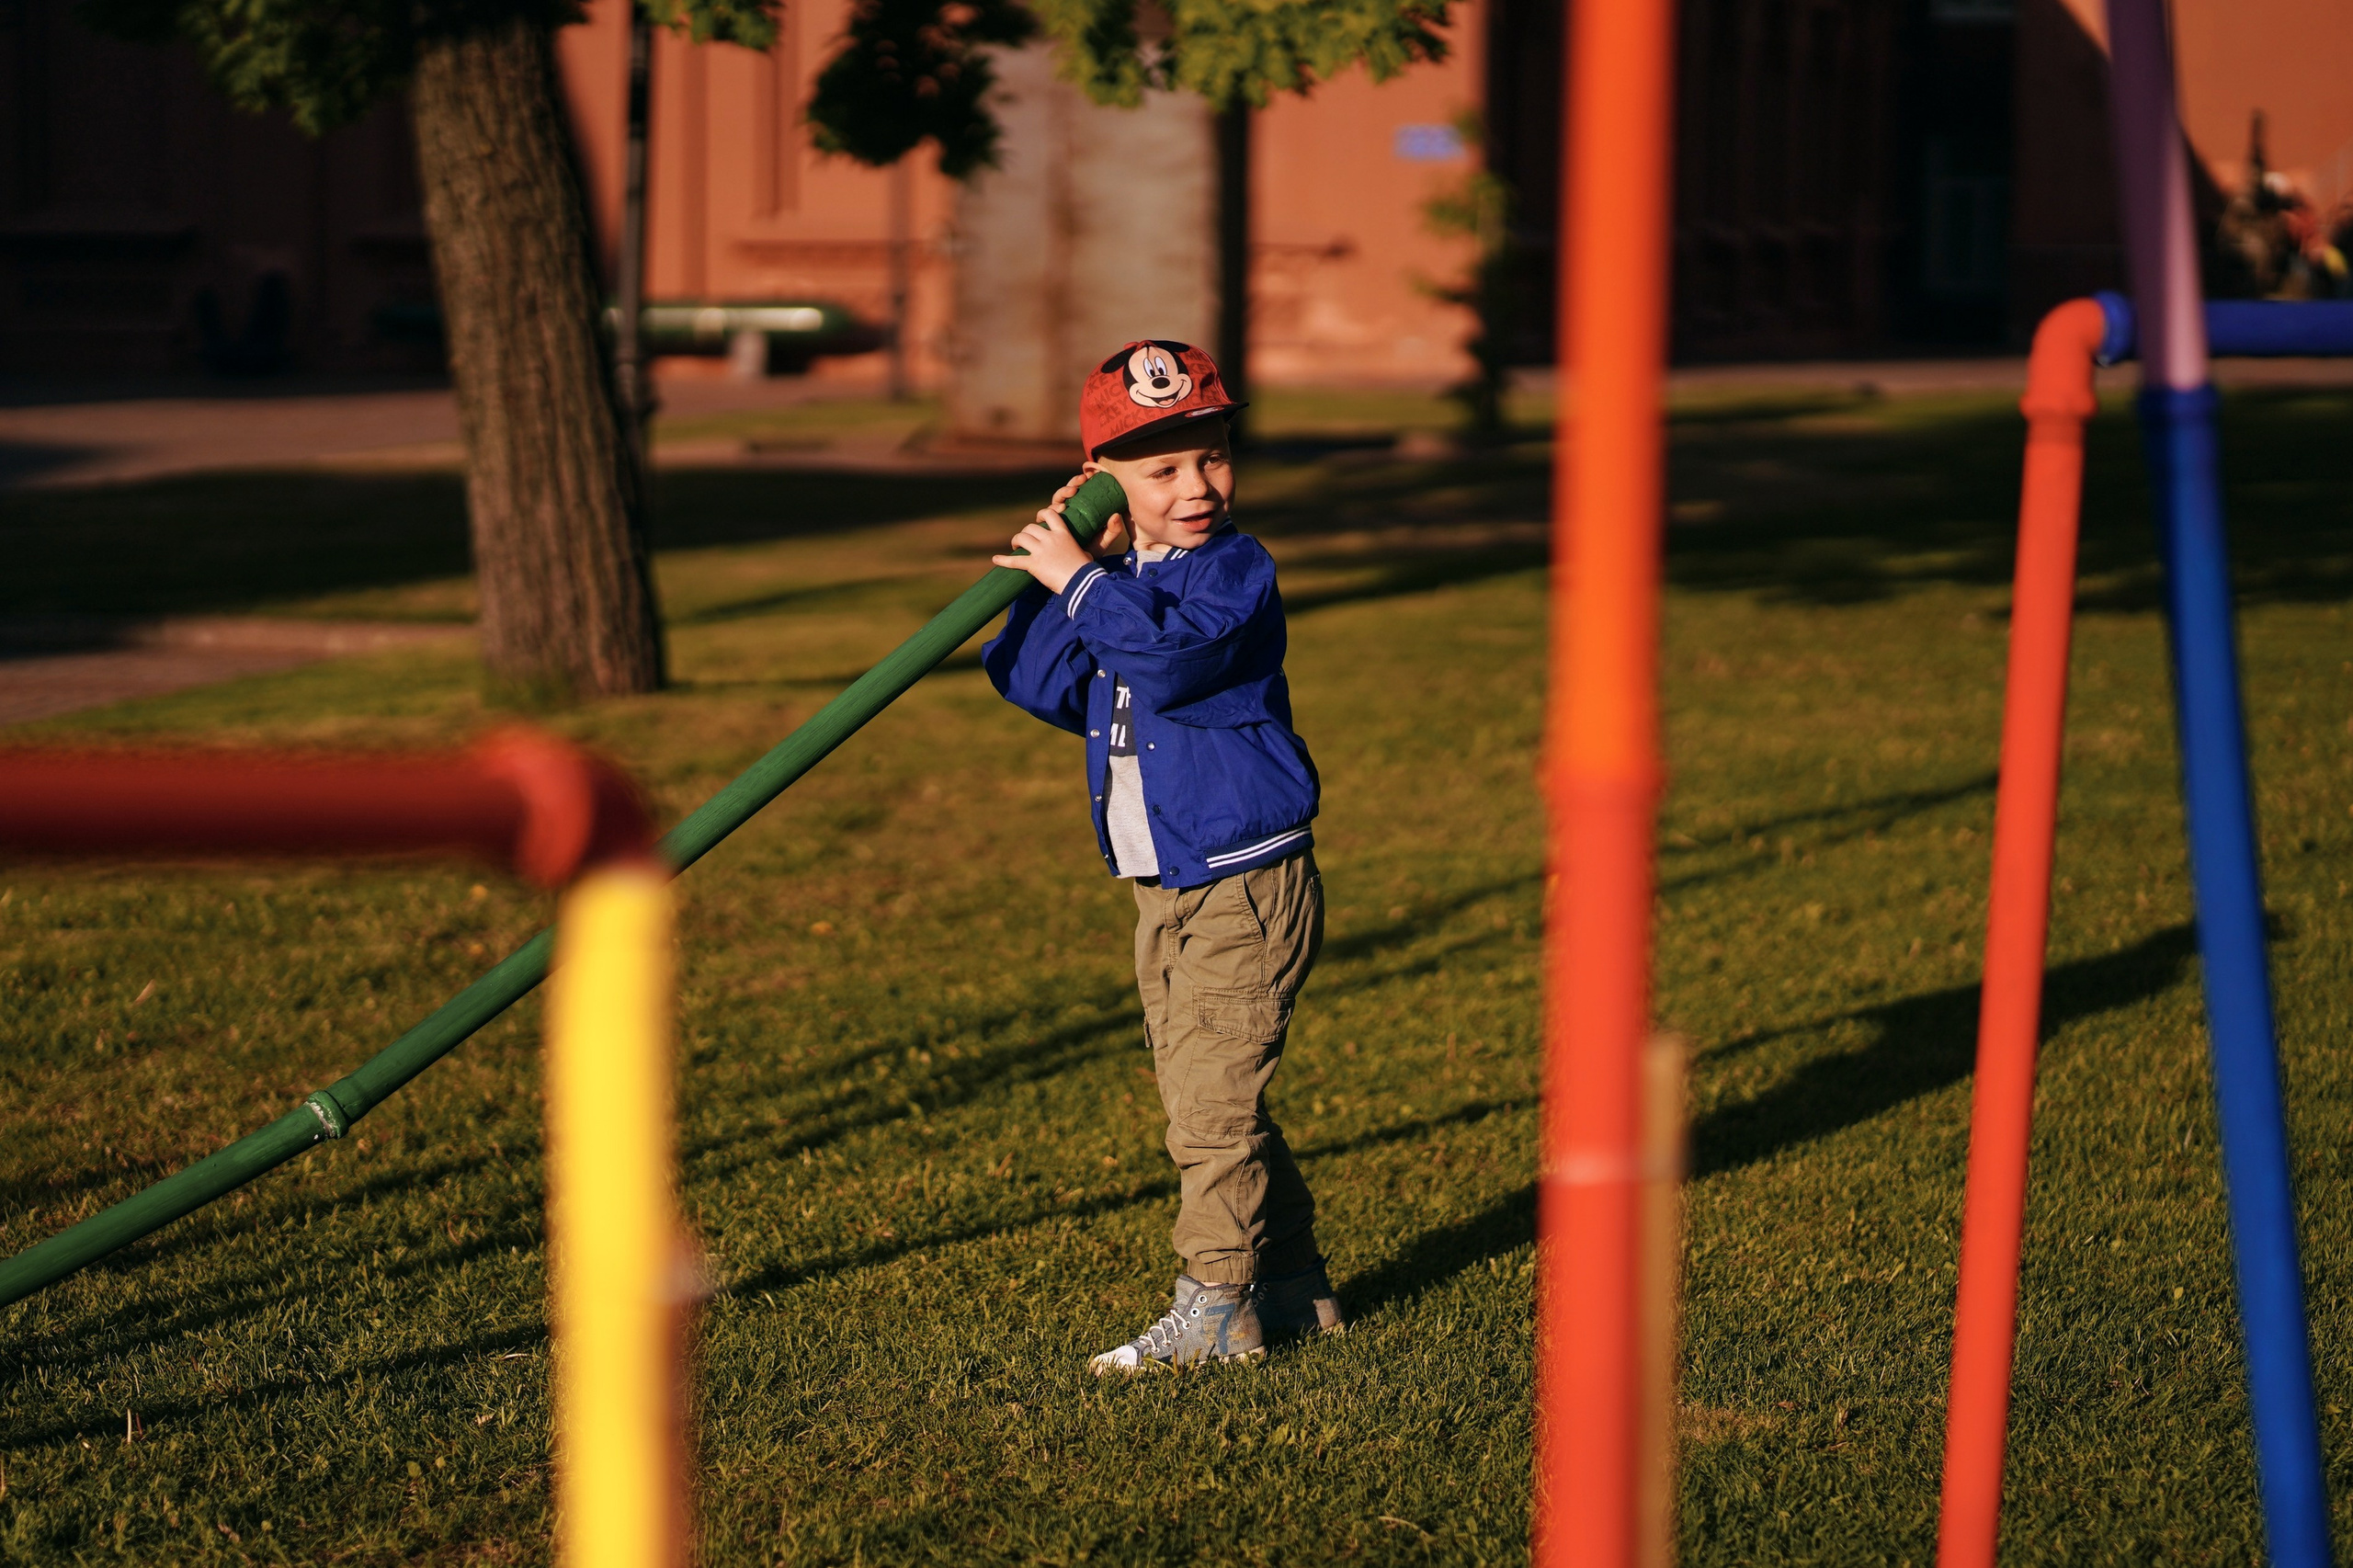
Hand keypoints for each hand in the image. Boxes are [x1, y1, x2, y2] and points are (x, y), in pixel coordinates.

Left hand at [995, 469, 1125, 591]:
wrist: (1082, 584)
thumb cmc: (1089, 568)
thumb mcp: (1097, 548)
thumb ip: (1106, 532)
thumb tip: (1117, 515)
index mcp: (1064, 534)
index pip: (1050, 515)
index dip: (1042, 514)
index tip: (1039, 519)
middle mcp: (1050, 539)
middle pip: (1031, 527)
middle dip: (1026, 533)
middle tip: (1025, 541)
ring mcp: (1041, 551)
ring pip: (1021, 538)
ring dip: (1016, 542)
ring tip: (1016, 548)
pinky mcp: (1033, 565)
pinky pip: (1014, 561)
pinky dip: (1003, 560)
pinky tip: (995, 560)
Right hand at [1042, 467, 1130, 558]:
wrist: (1074, 572)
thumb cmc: (1088, 554)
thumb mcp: (1102, 542)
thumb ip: (1112, 530)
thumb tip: (1116, 515)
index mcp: (1079, 512)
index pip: (1078, 492)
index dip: (1081, 481)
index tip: (1088, 477)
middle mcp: (1065, 513)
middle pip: (1066, 493)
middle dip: (1071, 484)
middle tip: (1079, 483)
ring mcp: (1054, 520)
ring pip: (1055, 501)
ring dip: (1061, 494)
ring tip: (1070, 495)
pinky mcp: (1045, 529)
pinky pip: (1044, 516)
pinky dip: (1048, 511)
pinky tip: (1057, 510)